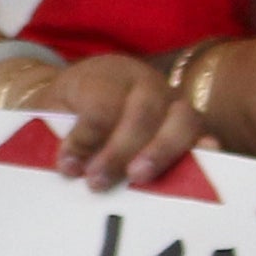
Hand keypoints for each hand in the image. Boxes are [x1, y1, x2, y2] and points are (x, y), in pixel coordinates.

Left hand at [25, 50, 200, 191]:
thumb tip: (70, 166)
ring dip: (161, 151)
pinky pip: (204, 135)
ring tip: (138, 178)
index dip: (85, 136)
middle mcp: (146, 83)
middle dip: (121, 149)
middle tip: (98, 181)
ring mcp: (173, 102)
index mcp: (106, 74)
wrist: (85, 98)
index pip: (102, 103)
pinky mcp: (191, 125)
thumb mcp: (51, 114)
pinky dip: (204, 151)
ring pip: (182, 119)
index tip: (68, 166)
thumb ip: (56, 133)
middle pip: (144, 111)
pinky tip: (200, 167)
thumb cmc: (68, 111)